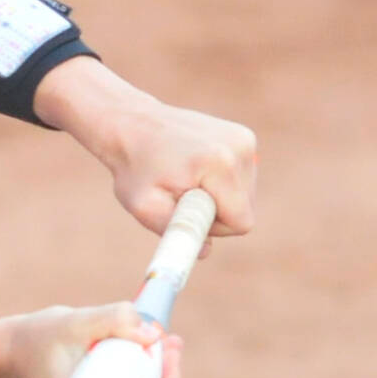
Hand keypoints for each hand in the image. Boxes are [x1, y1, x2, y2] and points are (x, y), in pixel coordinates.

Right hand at [3, 303, 183, 377]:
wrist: (12, 352)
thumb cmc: (38, 339)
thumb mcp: (72, 322)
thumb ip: (112, 320)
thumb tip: (154, 334)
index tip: (169, 364)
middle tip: (173, 343)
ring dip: (159, 376)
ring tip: (170, 343)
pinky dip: (146, 376)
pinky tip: (156, 349)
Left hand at [33, 59, 257, 238]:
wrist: (132, 126)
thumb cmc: (135, 169)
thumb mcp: (144, 205)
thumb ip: (176, 232)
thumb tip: (205, 251)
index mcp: (220, 164)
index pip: (241, 222)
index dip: (214, 227)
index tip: (186, 211)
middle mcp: (240, 147)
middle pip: (244, 210)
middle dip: (215, 212)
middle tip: (180, 194)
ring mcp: (244, 139)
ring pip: (244, 196)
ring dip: (216, 196)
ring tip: (185, 177)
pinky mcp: (244, 137)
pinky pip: (241, 178)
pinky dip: (220, 181)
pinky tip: (195, 167)